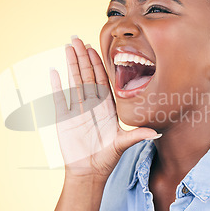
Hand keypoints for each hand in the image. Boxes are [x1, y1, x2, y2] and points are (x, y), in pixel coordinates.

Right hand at [49, 36, 158, 178]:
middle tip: (77, 39)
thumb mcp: (122, 144)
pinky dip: (56, 86)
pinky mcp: (64, 119)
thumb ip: (136, 136)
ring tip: (67, 47)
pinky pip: (60, 99)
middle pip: (86, 75)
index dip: (98, 63)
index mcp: (106, 106)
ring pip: (73, 82)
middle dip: (82, 57)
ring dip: (71, 65)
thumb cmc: (106, 157)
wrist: (89, 171)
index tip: (94, 48)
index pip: (101, 80)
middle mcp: (92, 104)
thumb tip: (155, 132)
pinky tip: (54, 71)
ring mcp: (77, 110)